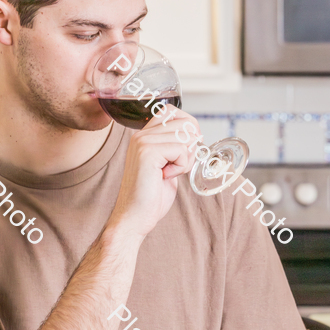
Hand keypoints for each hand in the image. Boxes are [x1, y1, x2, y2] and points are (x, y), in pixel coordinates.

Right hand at [107, 105, 201, 240]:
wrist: (134, 218)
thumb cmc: (151, 197)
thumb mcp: (167, 165)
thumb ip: (175, 147)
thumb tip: (195, 134)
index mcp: (144, 136)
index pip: (172, 112)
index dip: (188, 127)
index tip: (187, 148)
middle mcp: (141, 135)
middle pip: (185, 122)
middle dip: (191, 145)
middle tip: (178, 165)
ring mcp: (143, 141)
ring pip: (186, 135)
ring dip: (186, 158)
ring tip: (170, 172)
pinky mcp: (148, 152)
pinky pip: (182, 150)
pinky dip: (181, 166)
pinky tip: (166, 177)